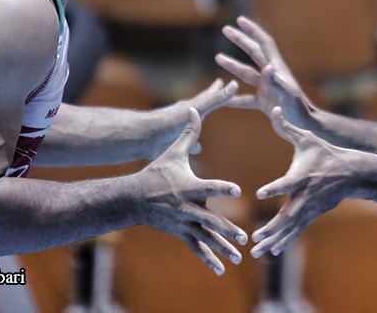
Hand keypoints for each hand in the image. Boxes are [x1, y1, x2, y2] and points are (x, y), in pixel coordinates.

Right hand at [136, 108, 246, 273]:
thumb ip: (188, 133)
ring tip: (238, 256)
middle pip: (209, 219)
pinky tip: (221, 269)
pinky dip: (208, 259)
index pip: (208, 186)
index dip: (222, 187)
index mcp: (188, 186)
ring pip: (205, 238)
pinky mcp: (181, 232)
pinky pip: (196, 247)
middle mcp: (187, 207)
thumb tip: (195, 108)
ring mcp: (183, 223)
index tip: (237, 189)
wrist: (134, 199)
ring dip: (222, 248)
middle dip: (225, 229)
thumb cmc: (156, 172)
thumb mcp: (172, 152)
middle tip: (243, 236)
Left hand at [155, 78, 237, 153]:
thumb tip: (234, 84)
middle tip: (215, 95)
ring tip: (204, 124)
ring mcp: (179, 128)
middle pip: (201, 106)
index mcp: (192, 106)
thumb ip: (215, 99)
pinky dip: (193, 145)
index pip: (208, 95)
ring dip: (199, 124)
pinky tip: (196, 149)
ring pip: (193, 124)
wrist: (145, 137)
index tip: (223, 80)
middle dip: (209, 102)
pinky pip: (187, 143)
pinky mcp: (173, 142)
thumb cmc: (171, 121)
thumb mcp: (198, 109)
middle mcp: (185, 115)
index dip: (217, 89)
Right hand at [215, 16, 314, 132]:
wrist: (305, 124)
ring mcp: (266, 88)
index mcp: (277, 68)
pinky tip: (223, 99)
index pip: (264, 43)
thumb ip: (275, 81)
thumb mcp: (287, 94)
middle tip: (225, 29)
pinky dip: (234, 98)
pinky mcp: (264, 102)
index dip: (253, 30)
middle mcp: (271, 74)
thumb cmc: (299, 110)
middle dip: (240, 40)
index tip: (239, 20)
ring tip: (217, 57)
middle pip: (253, 52)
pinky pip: (245, 98)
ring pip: (246, 73)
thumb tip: (266, 67)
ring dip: (232, 65)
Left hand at [251, 107, 352, 258]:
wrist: (351, 173)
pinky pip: (296, 230)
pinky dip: (285, 241)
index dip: (274, 187)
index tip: (260, 192)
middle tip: (254, 239)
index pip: (286, 182)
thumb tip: (274, 108)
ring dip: (273, 240)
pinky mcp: (312, 214)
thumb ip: (287, 127)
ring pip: (289, 228)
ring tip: (256, 251)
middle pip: (286, 215)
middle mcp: (304, 195)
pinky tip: (272, 251)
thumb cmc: (325, 153)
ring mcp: (309, 208)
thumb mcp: (307, 138)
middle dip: (270, 228)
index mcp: (301, 176)